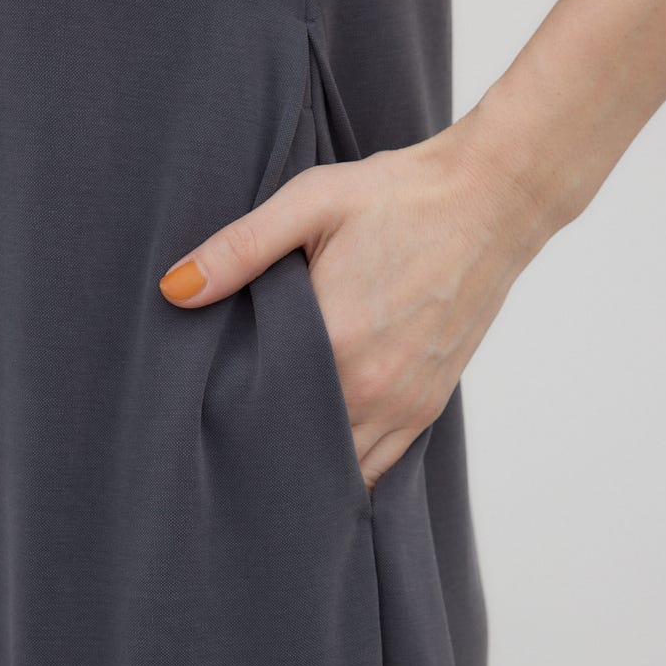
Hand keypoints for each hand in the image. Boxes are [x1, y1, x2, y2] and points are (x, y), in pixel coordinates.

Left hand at [158, 103, 554, 493]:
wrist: (490, 199)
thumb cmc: (399, 195)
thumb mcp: (310, 202)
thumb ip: (239, 249)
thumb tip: (175, 290)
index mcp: (334, 340)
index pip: (259, 409)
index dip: (227, 415)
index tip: (202, 410)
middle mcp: (371, 386)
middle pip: (297, 449)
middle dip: (262, 448)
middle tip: (225, 440)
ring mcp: (405, 402)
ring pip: (341, 469)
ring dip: (306, 464)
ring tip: (271, 451)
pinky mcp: (430, 403)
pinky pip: (382, 465)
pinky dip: (350, 467)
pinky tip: (321, 453)